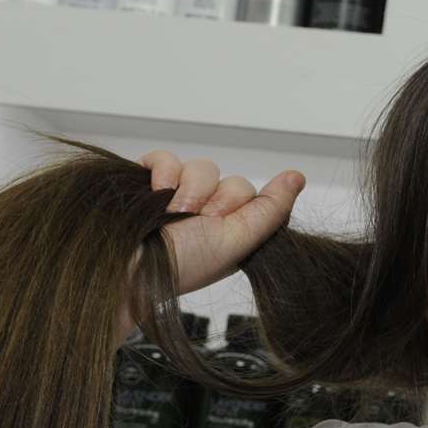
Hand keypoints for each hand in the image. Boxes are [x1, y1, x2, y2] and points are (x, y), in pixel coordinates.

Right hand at [136, 151, 304, 296]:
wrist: (130, 269)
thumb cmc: (180, 266)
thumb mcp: (236, 242)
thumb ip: (270, 210)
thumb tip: (297, 177)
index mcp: (228, 231)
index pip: (250, 193)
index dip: (235, 205)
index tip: (218, 223)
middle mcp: (206, 213)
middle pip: (228, 178)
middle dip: (211, 199)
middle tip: (192, 222)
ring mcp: (177, 196)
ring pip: (200, 167)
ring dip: (186, 189)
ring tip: (171, 215)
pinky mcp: (149, 181)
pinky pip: (166, 158)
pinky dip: (161, 171)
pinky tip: (155, 193)